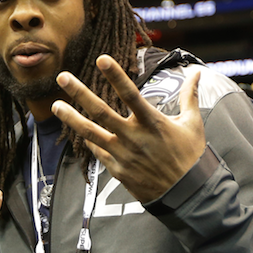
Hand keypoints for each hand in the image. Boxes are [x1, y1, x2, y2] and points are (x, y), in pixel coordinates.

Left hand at [53, 55, 204, 203]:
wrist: (186, 194)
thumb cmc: (190, 156)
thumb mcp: (192, 124)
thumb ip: (189, 97)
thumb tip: (197, 73)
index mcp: (152, 122)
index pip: (130, 94)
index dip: (116, 76)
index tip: (101, 59)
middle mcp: (133, 137)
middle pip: (101, 112)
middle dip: (79, 93)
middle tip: (62, 77)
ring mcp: (123, 154)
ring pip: (91, 133)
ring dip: (71, 118)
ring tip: (55, 106)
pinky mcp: (117, 170)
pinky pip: (98, 152)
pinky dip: (89, 141)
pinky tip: (80, 131)